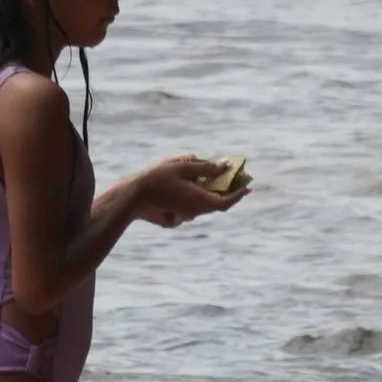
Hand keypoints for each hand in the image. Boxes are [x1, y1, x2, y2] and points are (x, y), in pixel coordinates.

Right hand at [129, 154, 250, 225]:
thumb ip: (206, 167)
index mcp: (200, 200)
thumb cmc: (157, 178)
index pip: (226, 202)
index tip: (248, 186)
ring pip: (206, 205)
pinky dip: (199, 196)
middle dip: (228, 191)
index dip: (239, 194)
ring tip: (216, 177)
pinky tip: (193, 184)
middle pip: (218, 204)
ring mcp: (186, 214)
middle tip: (236, 178)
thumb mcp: (182, 167)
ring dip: (213, 193)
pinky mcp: (177, 215)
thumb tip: (225, 166)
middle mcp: (195, 211)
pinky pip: (194, 207)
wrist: (133, 196)